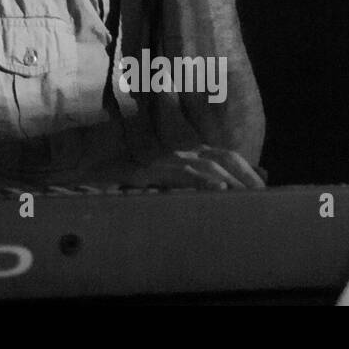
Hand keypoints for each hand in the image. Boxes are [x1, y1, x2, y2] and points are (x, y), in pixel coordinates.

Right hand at [97, 147, 266, 190]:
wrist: (82, 168)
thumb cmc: (118, 177)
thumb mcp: (158, 180)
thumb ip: (187, 181)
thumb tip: (223, 186)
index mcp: (182, 152)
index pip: (224, 155)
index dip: (247, 169)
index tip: (266, 186)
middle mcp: (176, 151)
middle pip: (223, 156)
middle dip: (247, 175)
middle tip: (266, 197)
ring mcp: (162, 159)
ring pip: (207, 164)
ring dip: (232, 180)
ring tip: (250, 197)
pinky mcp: (148, 169)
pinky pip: (181, 174)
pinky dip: (201, 181)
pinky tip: (217, 190)